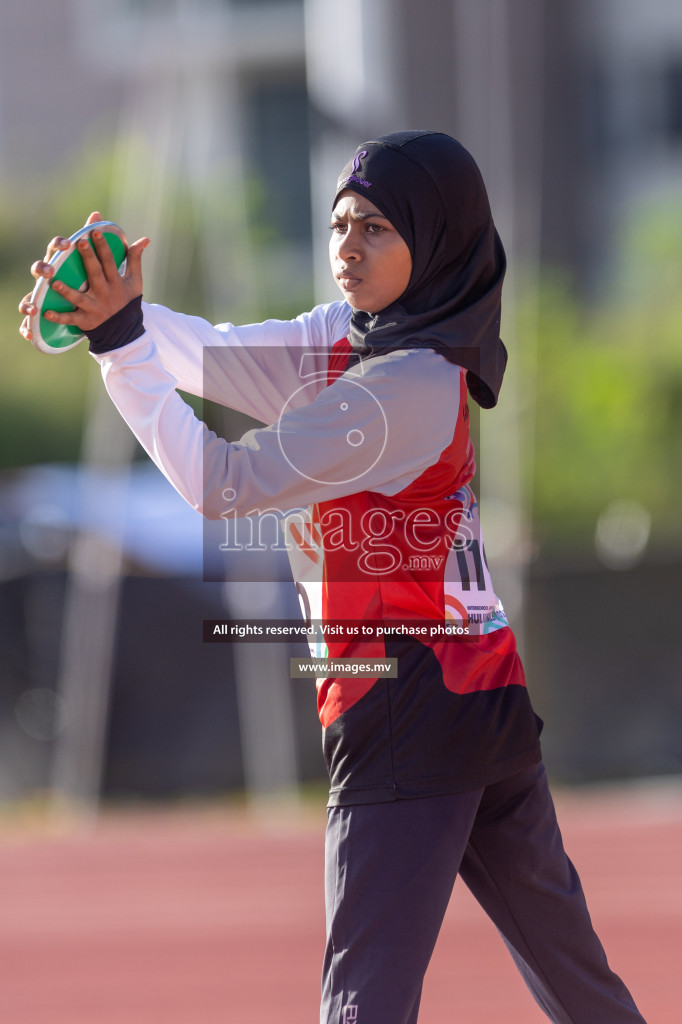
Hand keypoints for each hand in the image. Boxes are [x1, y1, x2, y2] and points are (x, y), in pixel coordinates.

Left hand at [18, 211, 149, 343]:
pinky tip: (46, 312)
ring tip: (55, 282)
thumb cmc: (127, 301)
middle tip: (80, 243)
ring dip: (67, 292)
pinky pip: (71, 319)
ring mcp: (94, 308)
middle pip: (95, 274)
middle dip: (88, 259)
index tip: (95, 232)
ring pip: (79, 298)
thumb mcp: (135, 281)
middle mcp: (104, 294)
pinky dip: (59, 317)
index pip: (110, 262)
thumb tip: (145, 239)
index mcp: (116, 283)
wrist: (125, 331)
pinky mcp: (86, 320)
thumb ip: (135, 260)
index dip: (103, 247)